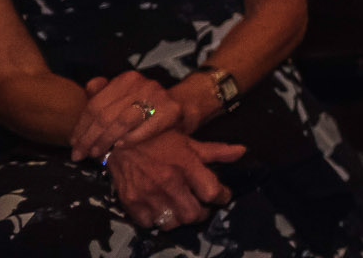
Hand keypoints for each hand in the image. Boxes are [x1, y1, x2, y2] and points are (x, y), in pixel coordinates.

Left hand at [72, 72, 177, 160]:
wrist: (182, 106)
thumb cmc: (145, 105)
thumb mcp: (124, 96)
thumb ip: (104, 92)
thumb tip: (90, 86)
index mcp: (127, 79)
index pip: (95, 104)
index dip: (81, 126)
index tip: (73, 144)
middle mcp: (142, 84)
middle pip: (105, 115)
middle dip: (89, 138)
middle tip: (80, 154)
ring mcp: (158, 96)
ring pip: (121, 122)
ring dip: (105, 142)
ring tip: (96, 154)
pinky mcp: (170, 111)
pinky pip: (143, 129)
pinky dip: (129, 140)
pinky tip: (119, 148)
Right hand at [106, 130, 244, 231]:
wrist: (121, 139)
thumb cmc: (159, 138)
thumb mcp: (189, 141)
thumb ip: (216, 151)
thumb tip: (242, 151)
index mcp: (186, 165)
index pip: (212, 192)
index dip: (222, 196)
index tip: (223, 195)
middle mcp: (168, 182)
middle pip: (193, 214)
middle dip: (201, 212)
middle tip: (201, 205)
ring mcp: (148, 194)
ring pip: (172, 222)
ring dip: (180, 218)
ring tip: (182, 208)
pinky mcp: (131, 202)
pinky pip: (149, 224)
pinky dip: (157, 220)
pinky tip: (162, 209)